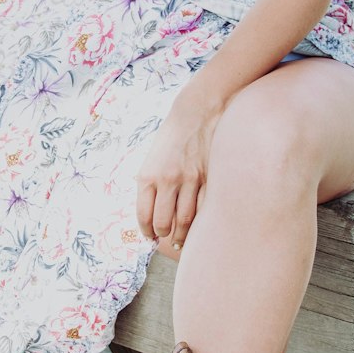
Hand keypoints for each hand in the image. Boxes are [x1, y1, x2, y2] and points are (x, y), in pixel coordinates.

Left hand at [135, 96, 220, 251]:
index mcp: (148, 176)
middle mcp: (167, 180)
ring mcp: (190, 180)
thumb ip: (150, 184)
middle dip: (164, 236)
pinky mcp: (209, 178)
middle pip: (163, 223)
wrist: (198, 112)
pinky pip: (204, 209)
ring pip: (185, 221)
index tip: (150, 236)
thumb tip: (150, 214)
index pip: (144, 215)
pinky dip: (201, 223)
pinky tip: (199, 228)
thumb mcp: (152, 158)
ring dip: (182, 235)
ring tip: (181, 240)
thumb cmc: (173, 137)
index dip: (147, 231)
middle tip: (166, 239)